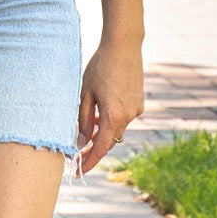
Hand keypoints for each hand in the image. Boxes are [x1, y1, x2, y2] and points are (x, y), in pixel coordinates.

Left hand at [77, 38, 143, 172]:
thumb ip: (84, 119)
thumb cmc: (99, 67)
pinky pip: (123, 119)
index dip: (89, 161)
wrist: (123, 47)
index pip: (100, 147)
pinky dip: (111, 121)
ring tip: (85, 131)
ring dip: (102, 133)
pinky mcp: (139, 103)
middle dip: (94, 149)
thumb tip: (82, 141)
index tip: (79, 171)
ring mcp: (136, 109)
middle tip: (77, 155)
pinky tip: (100, 112)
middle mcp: (128, 116)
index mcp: (113, 115)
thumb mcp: (85, 93)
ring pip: (116, 130)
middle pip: (109, 141)